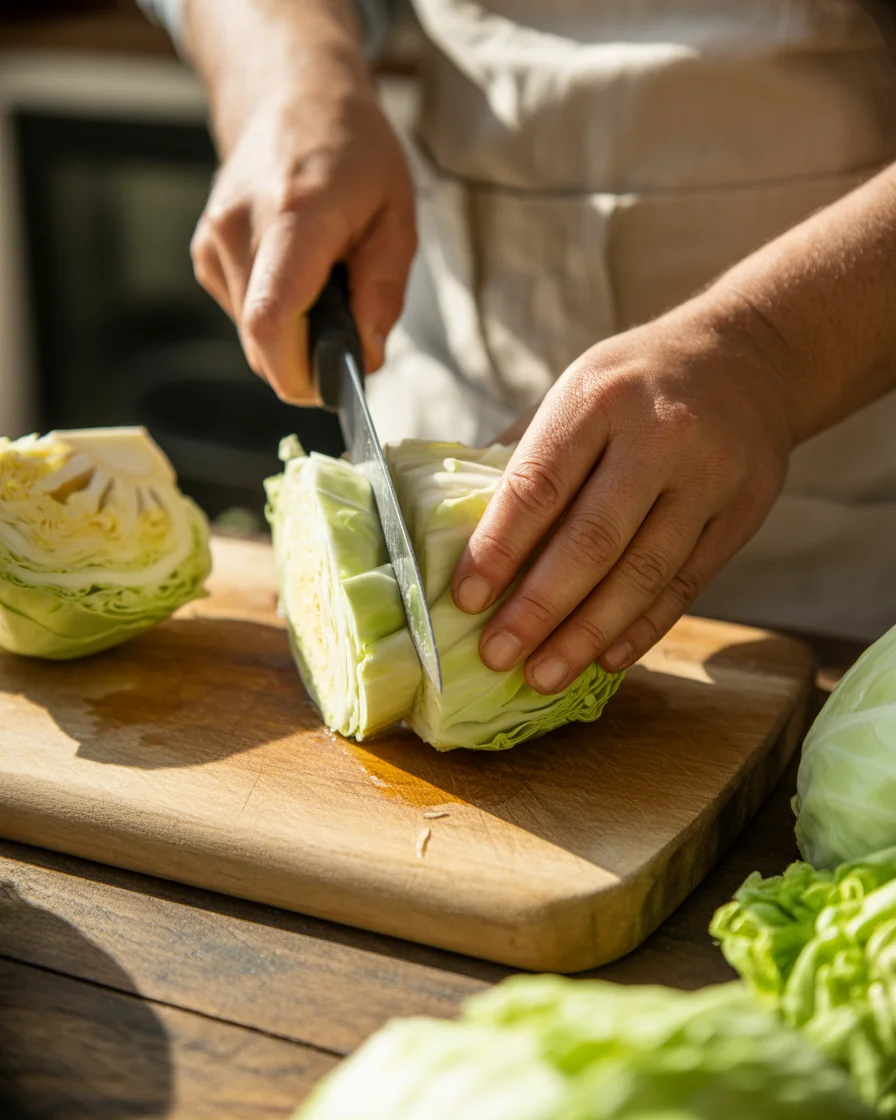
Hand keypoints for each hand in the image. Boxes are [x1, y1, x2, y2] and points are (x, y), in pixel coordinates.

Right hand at [187, 1, 415, 402]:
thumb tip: (365, 360)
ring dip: (294, 336)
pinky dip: (276, 315)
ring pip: (252, 336)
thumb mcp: (396, 217)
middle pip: (261, 343)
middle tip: (350, 334)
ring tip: (325, 286)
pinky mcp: (205, 254)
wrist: (292, 96)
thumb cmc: (354, 153)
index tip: (333, 388)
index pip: (271, 322)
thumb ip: (382, 293)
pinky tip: (298, 275)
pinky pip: (243, 314)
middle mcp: (238, 230)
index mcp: (293, 216)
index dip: (299, 375)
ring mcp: (213, 242)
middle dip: (307, 362)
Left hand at [452, 300, 794, 691]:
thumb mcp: (577, 389)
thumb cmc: (637, 380)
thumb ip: (524, 453)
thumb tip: (457, 525)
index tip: (466, 598)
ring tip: (543, 675)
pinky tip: (605, 659)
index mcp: (599, 398)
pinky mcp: (743, 514)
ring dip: (587, 634)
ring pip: (643, 573)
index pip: (539, 485)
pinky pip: (686, 584)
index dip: (498, 548)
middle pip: (592, 540)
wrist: (749, 357)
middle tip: (497, 654)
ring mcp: (710, 478)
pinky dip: (642, 628)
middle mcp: (659, 436)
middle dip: (539, 607)